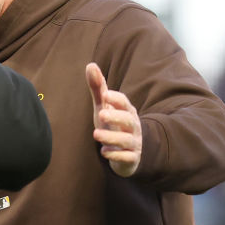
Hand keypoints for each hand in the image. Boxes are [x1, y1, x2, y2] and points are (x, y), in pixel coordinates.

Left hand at [86, 63, 141, 177]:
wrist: (128, 152)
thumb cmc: (113, 124)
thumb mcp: (104, 106)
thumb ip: (98, 88)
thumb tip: (90, 65)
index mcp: (127, 112)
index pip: (125, 103)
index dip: (117, 99)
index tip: (106, 95)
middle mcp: (133, 127)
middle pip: (129, 120)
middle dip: (117, 116)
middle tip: (101, 114)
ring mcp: (133, 143)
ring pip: (126, 140)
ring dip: (111, 137)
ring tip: (95, 134)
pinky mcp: (131, 158)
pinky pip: (127, 157)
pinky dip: (116, 155)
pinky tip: (104, 152)